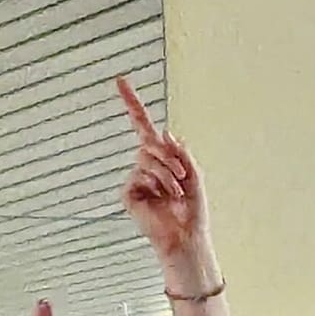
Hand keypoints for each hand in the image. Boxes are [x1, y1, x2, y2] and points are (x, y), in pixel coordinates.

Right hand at [116, 78, 209, 263]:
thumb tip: (163, 132)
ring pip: (145, 156)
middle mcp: (146, 165)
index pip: (143, 126)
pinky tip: (163, 199)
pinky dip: (157, 182)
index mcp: (162, 158)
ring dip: (166, 171)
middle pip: (149, 141)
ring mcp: (136, 178)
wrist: (187, 236)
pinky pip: (139, 174)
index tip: (120, 80)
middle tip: (181, 175)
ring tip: (175, 190)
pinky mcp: (128, 192)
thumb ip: (180, 151)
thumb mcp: (194, 173)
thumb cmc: (193, 209)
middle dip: (168, 155)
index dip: (132, 103)